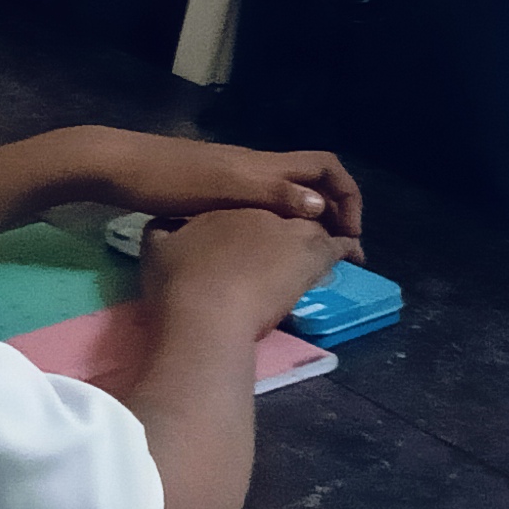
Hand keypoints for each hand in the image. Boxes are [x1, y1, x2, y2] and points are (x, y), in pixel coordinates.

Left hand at [80, 129, 361, 238]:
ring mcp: (236, 178)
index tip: (351, 235)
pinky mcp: (217, 192)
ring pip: (290, 195)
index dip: (348, 196)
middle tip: (340, 253)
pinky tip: (268, 251)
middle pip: (313, 182)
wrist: (119, 167)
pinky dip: (280, 225)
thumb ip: (272, 194)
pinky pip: (266, 205)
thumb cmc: (169, 178)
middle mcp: (257, 167)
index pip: (326, 166)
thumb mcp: (224, 188)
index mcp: (264, 164)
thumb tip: (320, 205)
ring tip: (313, 257)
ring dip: (309, 222)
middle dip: (335, 213)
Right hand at [139, 206, 349, 337]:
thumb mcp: (155, 245)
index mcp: (228, 201)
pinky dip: (347, 246)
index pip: (255, 198)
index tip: (260, 233)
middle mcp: (262, 206)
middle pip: (291, 204)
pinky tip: (353, 254)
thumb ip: (162, 230)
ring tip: (335, 243)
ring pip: (318, 219)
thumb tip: (162, 226)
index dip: (263, 213)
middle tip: (301, 237)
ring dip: (327, 228)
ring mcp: (289, 228)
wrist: (205, 309)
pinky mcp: (311, 254)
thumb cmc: (178, 280)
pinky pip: (340, 243)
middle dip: (300, 215)